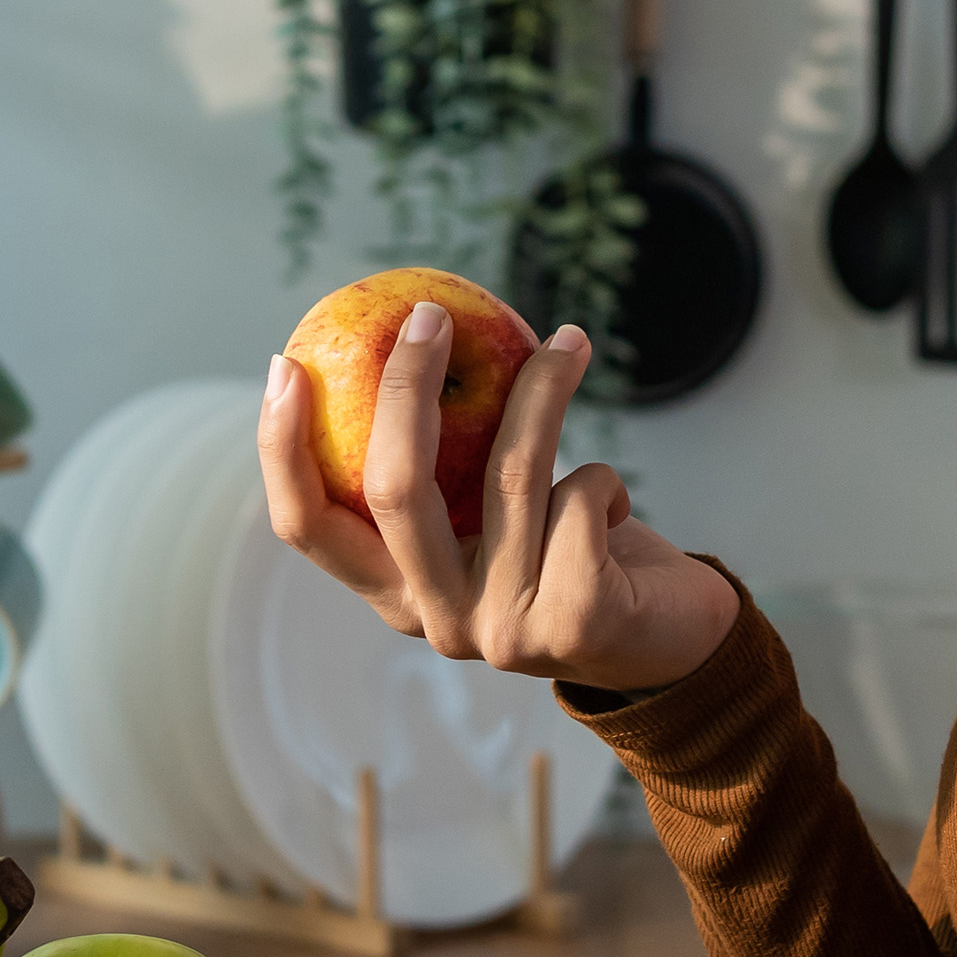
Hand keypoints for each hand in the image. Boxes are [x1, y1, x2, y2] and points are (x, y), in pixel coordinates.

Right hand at [258, 301, 740, 693]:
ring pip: (510, 473)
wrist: (675, 643)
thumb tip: (411, 337)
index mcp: (398, 597)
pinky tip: (618, 505)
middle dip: (405, 385)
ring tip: (570, 341)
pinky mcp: (575, 620)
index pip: (306, 528)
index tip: (286, 364)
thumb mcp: (496, 518)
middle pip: (393, 487)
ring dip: (543, 391)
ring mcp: (503, 630)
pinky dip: (606, 480)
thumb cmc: (575, 556)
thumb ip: (452, 469)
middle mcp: (437, 622)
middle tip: (430, 314)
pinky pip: (581, 498)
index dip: (282, 449)